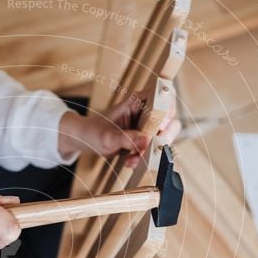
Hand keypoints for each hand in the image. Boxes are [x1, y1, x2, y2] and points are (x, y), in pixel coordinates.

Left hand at [58, 90, 180, 167]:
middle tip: (148, 149)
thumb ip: (126, 138)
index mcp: (137, 101)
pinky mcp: (147, 139)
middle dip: (161, 138)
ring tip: (132, 159)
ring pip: (164, 137)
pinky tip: (131, 161)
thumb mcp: (108, 136)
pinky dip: (146, 158)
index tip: (161, 127)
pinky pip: (155, 149)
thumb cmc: (95, 131)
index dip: (167, 110)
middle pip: (170, 119)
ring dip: (152, 152)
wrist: (88, 140)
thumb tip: (145, 141)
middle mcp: (147, 111)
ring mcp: (149, 126)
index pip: (162, 96)